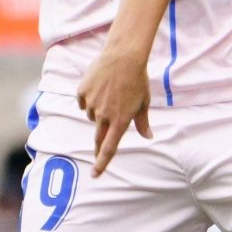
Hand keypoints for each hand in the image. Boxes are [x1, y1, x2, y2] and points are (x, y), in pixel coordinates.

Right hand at [76, 47, 151, 172]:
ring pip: (92, 116)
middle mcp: (104, 115)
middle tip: (97, 152)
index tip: (95, 174)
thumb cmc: (137, 80)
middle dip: (98, 146)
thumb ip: (143, 122)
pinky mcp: (82, 92)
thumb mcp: (143, 103)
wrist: (123, 57)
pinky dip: (89, 99)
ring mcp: (91, 104)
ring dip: (99, 113)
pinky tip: (99, 87)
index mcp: (120, 121)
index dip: (102, 163)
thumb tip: (149, 137)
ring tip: (110, 95)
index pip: (109, 148)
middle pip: (98, 137)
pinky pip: (83, 102)